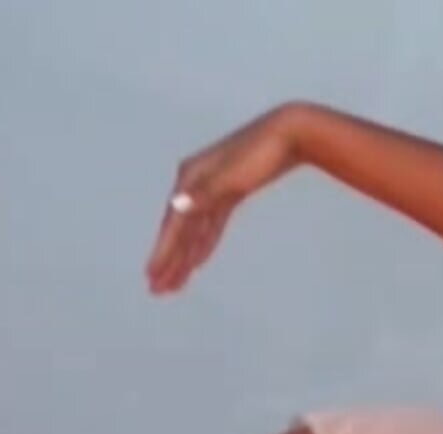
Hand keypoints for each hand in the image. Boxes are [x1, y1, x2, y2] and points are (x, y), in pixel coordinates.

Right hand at [145, 104, 307, 294]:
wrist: (290, 135)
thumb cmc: (261, 153)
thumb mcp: (232, 176)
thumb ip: (204, 194)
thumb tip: (177, 206)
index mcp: (190, 178)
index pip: (173, 223)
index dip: (163, 252)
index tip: (152, 276)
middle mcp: (195, 183)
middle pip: (179, 229)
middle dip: (169, 261)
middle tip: (157, 290)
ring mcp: (212, 189)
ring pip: (194, 231)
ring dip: (184, 257)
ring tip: (173, 284)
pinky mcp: (229, 193)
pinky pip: (211, 225)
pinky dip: (203, 244)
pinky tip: (197, 262)